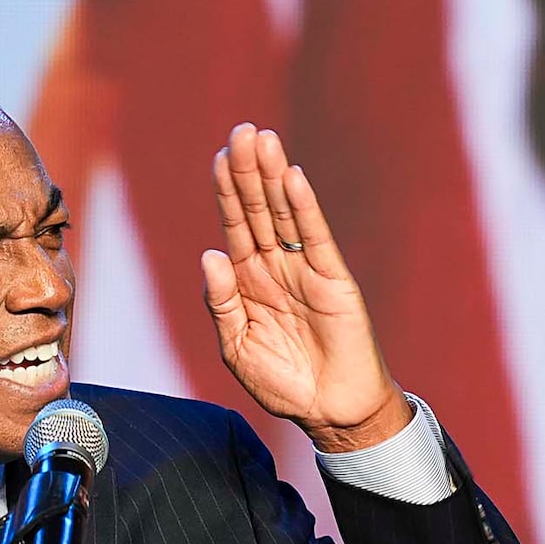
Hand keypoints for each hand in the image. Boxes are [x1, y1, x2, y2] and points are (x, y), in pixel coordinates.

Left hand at [201, 124, 411, 451]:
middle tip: (242, 131)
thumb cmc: (285, 383)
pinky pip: (316, 238)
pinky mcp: (334, 280)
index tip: (219, 156)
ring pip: (286, 214)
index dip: (227, 191)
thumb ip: (222, 303)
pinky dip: (305, 208)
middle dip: (248, 171)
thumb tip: (210, 255)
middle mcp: (276, 268)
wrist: (332, 411)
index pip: (236, 226)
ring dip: (274, 177)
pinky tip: (293, 179)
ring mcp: (306, 271)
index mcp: (249, 282)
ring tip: (264, 140)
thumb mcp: (238, 347)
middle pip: (259, 209)